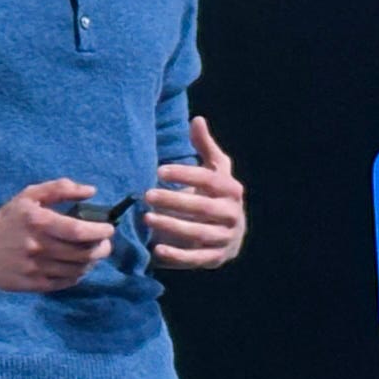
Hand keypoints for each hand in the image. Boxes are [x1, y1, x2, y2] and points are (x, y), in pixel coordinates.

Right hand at [0, 178, 118, 292]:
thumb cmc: (6, 219)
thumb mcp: (29, 196)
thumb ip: (60, 188)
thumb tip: (91, 191)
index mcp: (37, 222)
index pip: (79, 231)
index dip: (100, 232)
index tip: (108, 229)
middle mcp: (37, 247)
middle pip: (83, 253)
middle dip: (101, 248)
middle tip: (104, 244)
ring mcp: (34, 268)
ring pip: (77, 269)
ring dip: (90, 262)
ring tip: (90, 255)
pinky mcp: (31, 284)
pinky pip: (65, 283)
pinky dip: (77, 275)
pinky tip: (75, 267)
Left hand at [145, 116, 246, 268]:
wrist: (230, 232)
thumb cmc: (215, 195)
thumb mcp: (214, 170)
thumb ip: (205, 147)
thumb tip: (196, 119)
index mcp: (232, 190)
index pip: (210, 180)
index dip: (185, 174)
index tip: (159, 170)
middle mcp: (233, 214)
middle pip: (203, 208)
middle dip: (174, 201)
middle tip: (145, 194)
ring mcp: (226, 238)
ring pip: (198, 233)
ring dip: (171, 226)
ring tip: (145, 217)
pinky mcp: (216, 258)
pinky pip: (197, 259)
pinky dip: (178, 256)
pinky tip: (156, 249)